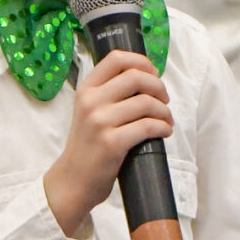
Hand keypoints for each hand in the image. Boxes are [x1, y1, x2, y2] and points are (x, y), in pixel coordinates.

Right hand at [43, 48, 171, 239]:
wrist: (73, 180)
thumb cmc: (87, 146)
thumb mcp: (88, 111)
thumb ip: (108, 94)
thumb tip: (145, 79)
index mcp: (86, 89)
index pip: (116, 59)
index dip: (142, 62)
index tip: (153, 74)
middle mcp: (91, 102)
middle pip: (137, 77)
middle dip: (159, 87)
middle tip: (164, 99)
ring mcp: (100, 122)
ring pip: (146, 103)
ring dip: (164, 111)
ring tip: (166, 120)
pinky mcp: (112, 143)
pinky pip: (148, 126)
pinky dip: (163, 127)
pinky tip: (164, 132)